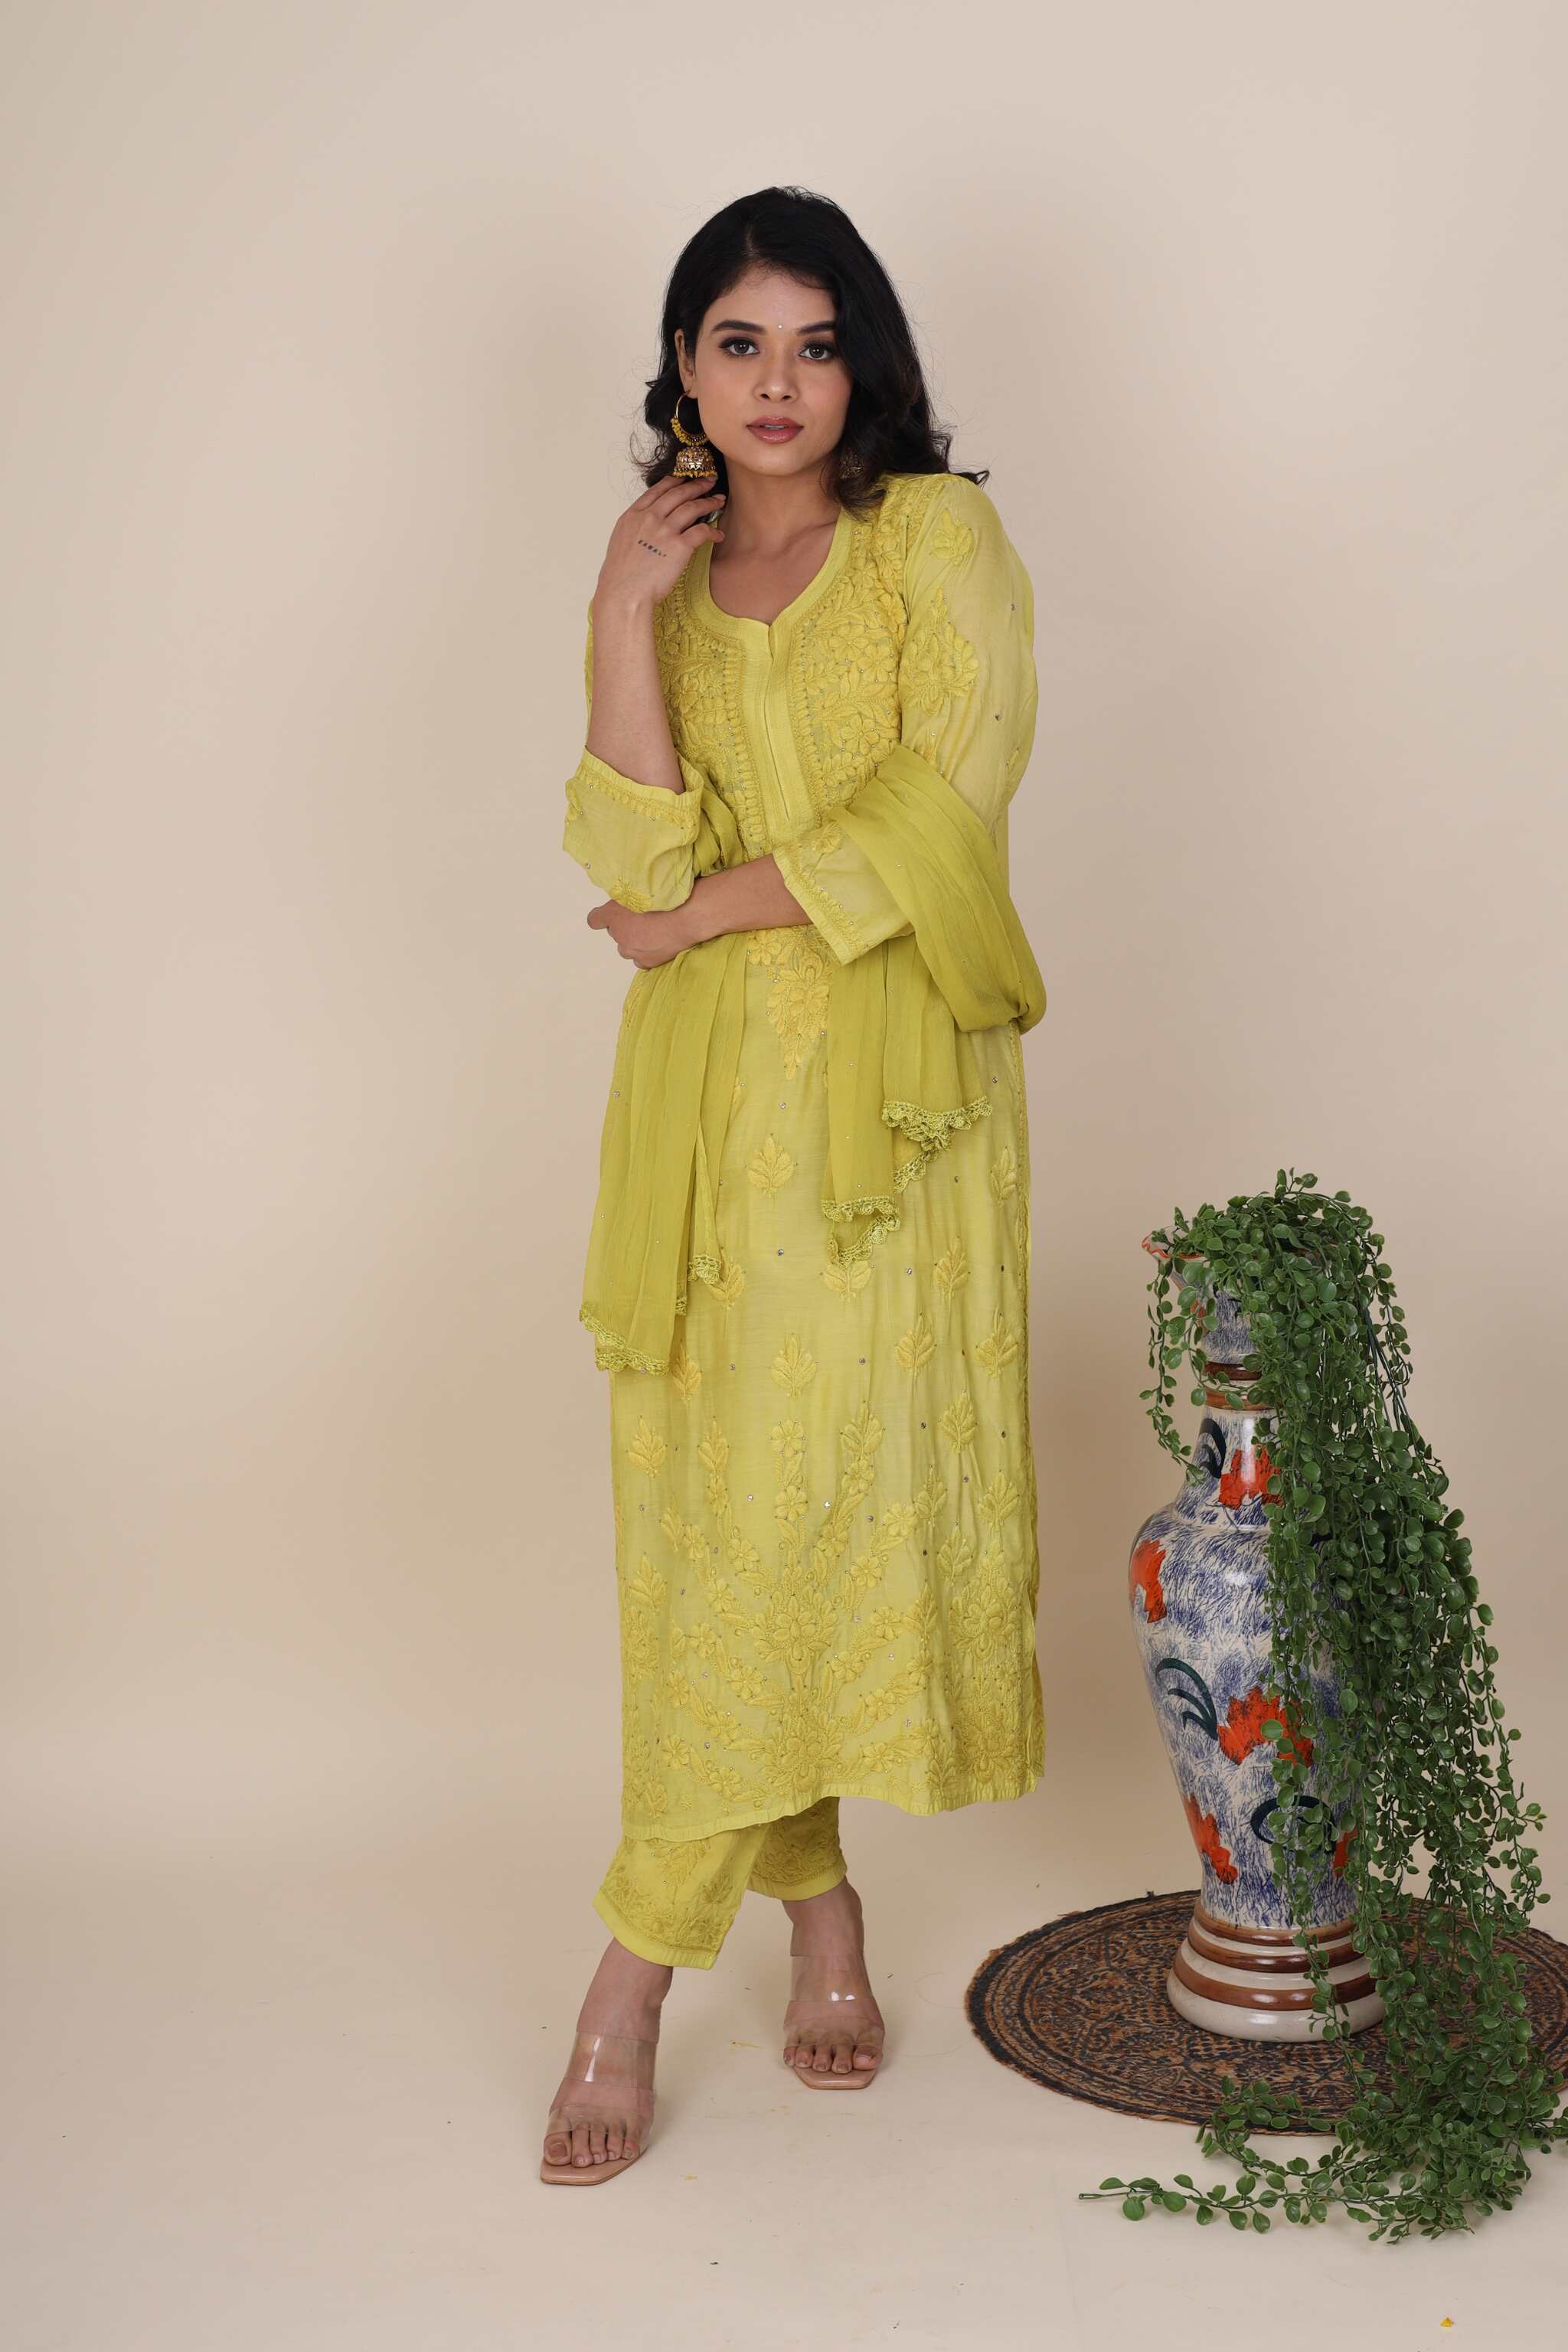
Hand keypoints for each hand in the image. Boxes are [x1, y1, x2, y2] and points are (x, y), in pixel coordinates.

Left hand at [586, 892, 706, 968]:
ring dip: (635, 942)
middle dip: (625, 928)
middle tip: (643, 919)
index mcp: (613, 914)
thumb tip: (626, 900)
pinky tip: (659, 944)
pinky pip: (640, 960)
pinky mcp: (646, 962)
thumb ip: (627, 897)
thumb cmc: (665, 898)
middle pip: (615, 933)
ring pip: (627, 948)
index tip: (608, 916)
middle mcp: (619, 935)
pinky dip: (646, 953)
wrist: (687, 916)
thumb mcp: (641, 887)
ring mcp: (632, 951)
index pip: (594, 919)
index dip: (601, 917)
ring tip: (653, 933)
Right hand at [596, 474, 726, 610]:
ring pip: (692, 507)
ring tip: (718, 500)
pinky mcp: (679, 546)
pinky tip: (718, 534)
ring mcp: (664, 531)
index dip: (675, 481)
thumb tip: (647, 529)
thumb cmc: (621, 576)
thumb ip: (636, 529)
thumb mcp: (621, 542)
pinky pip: (701, 532)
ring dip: (708, 502)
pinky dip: (712, 531)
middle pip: (678, 493)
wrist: (623, 594)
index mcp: (633, 515)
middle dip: (696, 484)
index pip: (658, 489)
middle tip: (709, 481)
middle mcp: (650, 518)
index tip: (686, 477)